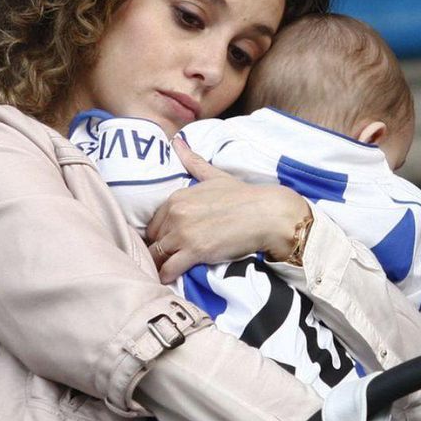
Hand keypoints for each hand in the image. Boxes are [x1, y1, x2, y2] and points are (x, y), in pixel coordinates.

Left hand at [146, 137, 310, 282]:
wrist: (267, 214)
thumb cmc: (243, 196)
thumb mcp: (215, 176)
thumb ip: (193, 161)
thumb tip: (176, 142)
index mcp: (177, 197)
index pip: (153, 222)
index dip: (159, 234)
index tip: (167, 242)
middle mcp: (176, 213)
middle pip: (153, 239)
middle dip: (158, 250)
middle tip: (166, 258)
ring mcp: (184, 233)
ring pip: (157, 255)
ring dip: (159, 265)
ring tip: (165, 272)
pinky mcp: (195, 251)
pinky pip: (169, 269)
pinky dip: (166, 276)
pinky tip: (169, 279)